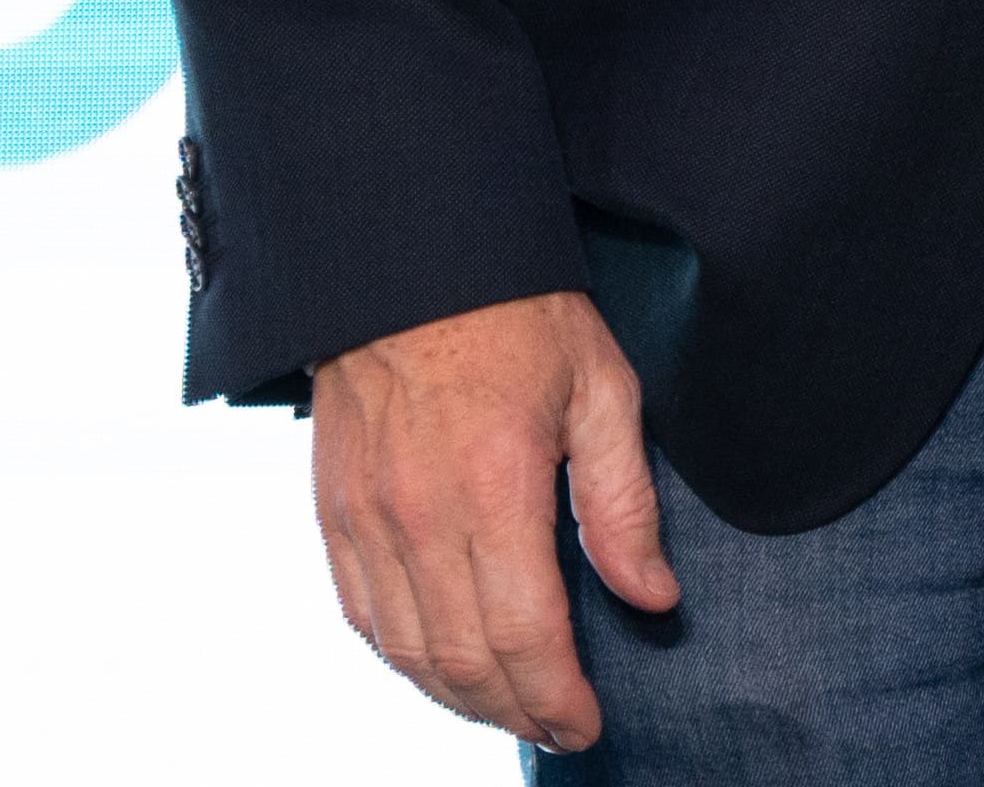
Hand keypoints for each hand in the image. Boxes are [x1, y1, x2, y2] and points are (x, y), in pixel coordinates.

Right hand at [311, 287, 680, 747]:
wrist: (408, 254)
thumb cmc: (520, 312)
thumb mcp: (602, 388)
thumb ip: (624, 503)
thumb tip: (651, 596)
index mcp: (495, 488)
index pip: (527, 634)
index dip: (558, 697)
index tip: (588, 725)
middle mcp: (419, 517)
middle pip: (463, 660)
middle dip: (516, 712)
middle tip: (558, 729)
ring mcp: (366, 518)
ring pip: (407, 651)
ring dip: (458, 698)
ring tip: (508, 710)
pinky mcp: (333, 511)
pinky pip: (362, 614)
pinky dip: (401, 658)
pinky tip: (440, 668)